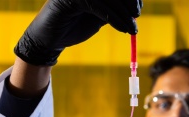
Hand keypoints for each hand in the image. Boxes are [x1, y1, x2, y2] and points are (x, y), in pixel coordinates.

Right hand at [14, 0, 141, 65]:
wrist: (50, 40)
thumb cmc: (74, 26)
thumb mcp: (99, 15)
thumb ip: (113, 8)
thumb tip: (135, 5)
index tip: (138, 9)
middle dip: (128, 1)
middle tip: (136, 16)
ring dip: (123, 14)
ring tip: (132, 29)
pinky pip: (98, 5)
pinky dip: (114, 18)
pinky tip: (123, 29)